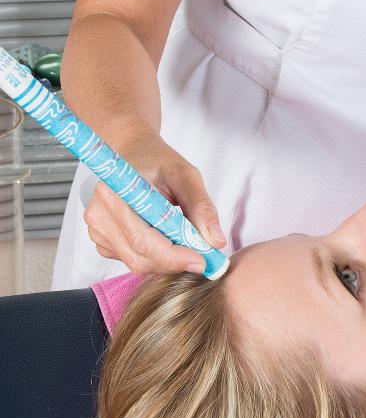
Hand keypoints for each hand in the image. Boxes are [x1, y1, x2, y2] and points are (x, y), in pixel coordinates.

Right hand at [83, 132, 225, 274]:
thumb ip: (202, 207)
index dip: (174, 257)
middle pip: (140, 258)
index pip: (143, 240)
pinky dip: (156, 259)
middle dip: (175, 263)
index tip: (203, 261)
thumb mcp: (186, 176)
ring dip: (168, 262)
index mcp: (114, 194)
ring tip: (187, 245)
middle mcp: (99, 214)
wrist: (136, 154)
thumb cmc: (158, 162)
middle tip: (204, 259)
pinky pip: (133, 260)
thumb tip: (215, 241)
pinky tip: (168, 241)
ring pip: (138, 263)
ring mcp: (98, 230)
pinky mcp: (103, 241)